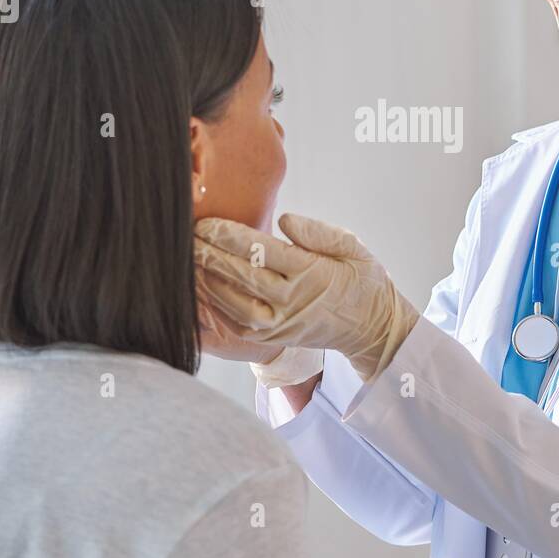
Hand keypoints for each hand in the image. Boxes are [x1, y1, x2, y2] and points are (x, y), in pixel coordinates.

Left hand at [193, 213, 419, 381]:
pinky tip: (200, 289)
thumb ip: (320, 232)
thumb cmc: (361, 280)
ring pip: (235, 303)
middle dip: (210, 255)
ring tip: (187, 262)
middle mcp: (293, 300)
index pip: (262, 251)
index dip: (230, 236)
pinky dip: (215, 307)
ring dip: (207, 282)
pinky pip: (237, 323)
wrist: (372, 327)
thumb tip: (285, 219)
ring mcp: (282, 323)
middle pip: (242, 276)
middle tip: (186, 237)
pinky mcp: (274, 338)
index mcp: (312, 273)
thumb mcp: (354, 247)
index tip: (208, 222)